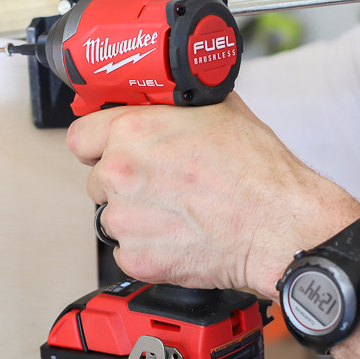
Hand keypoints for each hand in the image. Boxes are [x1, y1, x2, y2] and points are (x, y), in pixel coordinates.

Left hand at [66, 93, 359, 295]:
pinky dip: (148, 248)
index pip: (80, 138)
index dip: (97, 145)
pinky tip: (179, 238)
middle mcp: (121, 173)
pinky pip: (127, 252)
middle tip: (161, 186)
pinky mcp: (137, 257)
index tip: (107, 152)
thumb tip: (164, 100)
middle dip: (124, 184)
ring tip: (177, 214)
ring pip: (111, 218)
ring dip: (135, 217)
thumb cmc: (258, 172)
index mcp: (133, 131)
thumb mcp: (219, 110)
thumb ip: (176, 105)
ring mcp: (125, 219)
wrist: (279, 225)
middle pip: (98, 180)